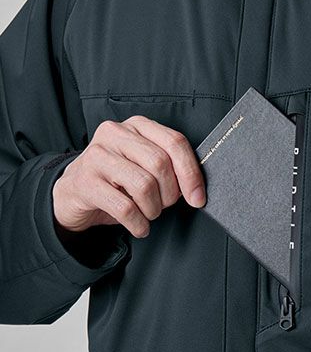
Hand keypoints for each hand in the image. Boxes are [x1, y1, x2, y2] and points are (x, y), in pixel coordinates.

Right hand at [52, 115, 205, 238]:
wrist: (73, 194)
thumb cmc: (117, 179)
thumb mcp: (144, 165)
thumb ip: (169, 165)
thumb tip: (196, 188)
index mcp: (137, 125)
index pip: (174, 142)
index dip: (191, 173)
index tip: (197, 197)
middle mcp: (115, 133)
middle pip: (160, 163)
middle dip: (170, 193)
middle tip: (165, 205)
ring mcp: (96, 155)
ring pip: (144, 185)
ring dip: (154, 209)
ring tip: (149, 214)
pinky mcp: (84, 181)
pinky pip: (124, 207)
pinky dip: (138, 223)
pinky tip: (139, 226)